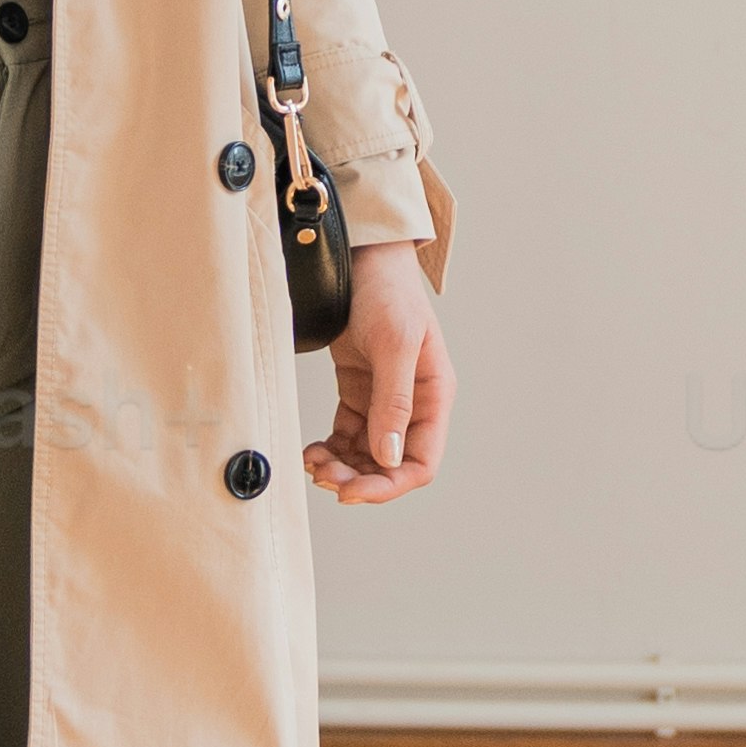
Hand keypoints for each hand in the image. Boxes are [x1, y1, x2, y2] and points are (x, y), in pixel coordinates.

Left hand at [309, 239, 452, 503]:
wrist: (358, 255)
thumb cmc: (386, 290)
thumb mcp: (395, 343)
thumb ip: (394, 401)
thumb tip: (389, 457)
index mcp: (433, 396)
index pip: (421, 462)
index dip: (389, 484)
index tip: (352, 491)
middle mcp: (412, 403)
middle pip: (390, 464)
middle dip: (358, 478)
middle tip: (322, 477)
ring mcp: (384, 398)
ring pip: (366, 455)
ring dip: (341, 467)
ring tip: (312, 463)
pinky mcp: (358, 391)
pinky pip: (346, 436)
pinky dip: (330, 450)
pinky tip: (312, 450)